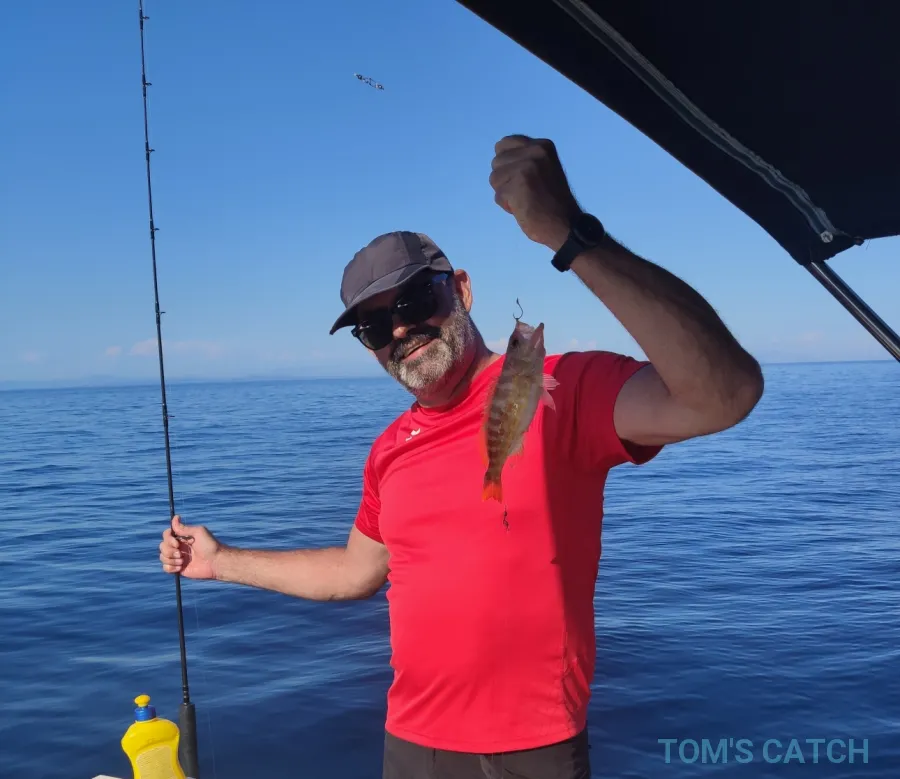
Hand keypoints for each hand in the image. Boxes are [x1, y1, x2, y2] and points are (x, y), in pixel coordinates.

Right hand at [159, 515, 220, 579]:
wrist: (215, 562)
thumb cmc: (210, 545)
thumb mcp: (199, 532)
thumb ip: (185, 528)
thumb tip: (175, 517)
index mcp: (183, 538)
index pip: (167, 535)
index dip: (168, 539)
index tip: (177, 543)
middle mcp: (179, 547)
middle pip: (162, 546)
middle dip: (169, 550)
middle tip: (181, 554)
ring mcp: (178, 558)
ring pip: (162, 557)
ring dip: (170, 559)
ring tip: (183, 561)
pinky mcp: (178, 569)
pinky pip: (165, 568)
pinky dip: (170, 567)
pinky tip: (181, 567)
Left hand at [489, 135, 580, 250]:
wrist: (565, 225)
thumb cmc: (552, 201)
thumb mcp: (543, 168)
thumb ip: (525, 160)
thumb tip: (500, 157)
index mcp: (542, 146)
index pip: (504, 144)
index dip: (506, 163)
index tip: (518, 177)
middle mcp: (534, 152)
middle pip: (496, 162)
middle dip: (505, 179)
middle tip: (525, 191)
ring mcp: (526, 167)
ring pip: (494, 178)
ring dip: (505, 193)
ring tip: (525, 199)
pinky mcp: (517, 185)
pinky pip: (498, 195)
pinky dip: (507, 205)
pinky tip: (524, 208)